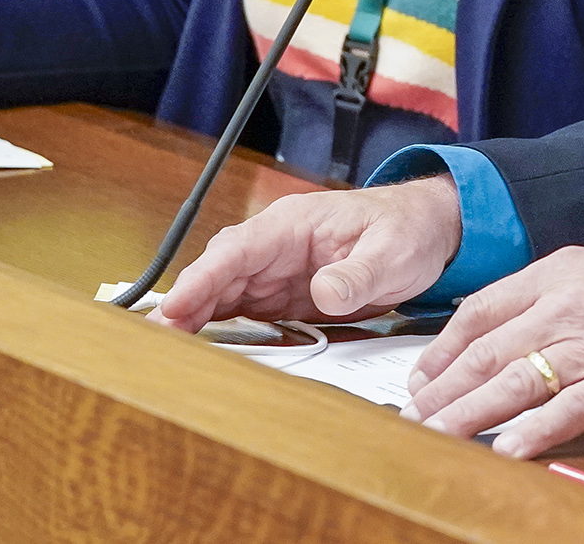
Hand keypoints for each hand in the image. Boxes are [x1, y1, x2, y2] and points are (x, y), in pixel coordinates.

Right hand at [150, 175, 461, 331]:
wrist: (428, 232)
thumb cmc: (408, 229)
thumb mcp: (392, 251)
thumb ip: (357, 274)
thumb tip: (325, 293)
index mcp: (293, 225)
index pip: (236, 250)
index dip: (201, 280)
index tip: (173, 308)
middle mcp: (276, 247)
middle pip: (218, 276)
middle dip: (184, 308)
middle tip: (155, 347)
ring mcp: (277, 272)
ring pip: (223, 297)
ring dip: (196, 324)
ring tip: (167, 359)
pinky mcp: (284, 295)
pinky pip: (243, 313)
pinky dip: (221, 332)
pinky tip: (204, 356)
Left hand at [401, 238, 583, 457]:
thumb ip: (560, 295)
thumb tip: (521, 325)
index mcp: (560, 275)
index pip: (480, 310)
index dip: (442, 347)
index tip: (421, 377)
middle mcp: (566, 306)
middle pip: (484, 351)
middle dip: (440, 390)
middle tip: (409, 418)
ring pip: (512, 381)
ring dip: (466, 414)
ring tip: (433, 437)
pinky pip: (567, 409)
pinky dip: (533, 432)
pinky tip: (506, 450)